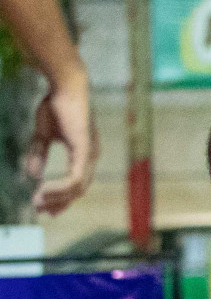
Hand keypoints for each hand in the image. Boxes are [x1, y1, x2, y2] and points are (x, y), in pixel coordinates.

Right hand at [23, 72, 97, 215]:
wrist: (64, 86)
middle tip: (41, 211)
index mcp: (84, 153)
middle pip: (79, 190)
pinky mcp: (85, 149)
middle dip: (59, 202)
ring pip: (78, 187)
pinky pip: (76, 177)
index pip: (77, 183)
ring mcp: (90, 153)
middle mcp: (91, 156)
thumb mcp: (43, 135)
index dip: (62, 198)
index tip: (47, 210)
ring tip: (38, 201)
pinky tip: (43, 190)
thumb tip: (32, 175)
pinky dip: (61, 187)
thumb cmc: (56, 106)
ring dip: (57, 197)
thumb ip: (38, 154)